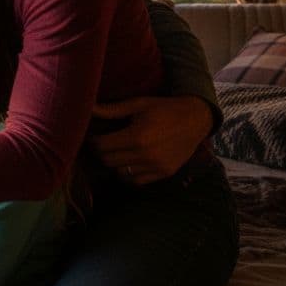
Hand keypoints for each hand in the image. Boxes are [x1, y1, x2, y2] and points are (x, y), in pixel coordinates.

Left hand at [89, 95, 211, 184]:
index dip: (94, 141)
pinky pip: (136, 181)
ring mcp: (156, 167)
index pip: (101, 146)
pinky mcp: (164, 173)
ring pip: (120, 173)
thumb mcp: (138, 104)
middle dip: (102, 152)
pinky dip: (129, 173)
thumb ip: (112, 110)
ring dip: (115, 163)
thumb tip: (88, 108)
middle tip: (104, 143)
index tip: (95, 135)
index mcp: (137, 137)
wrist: (197, 119)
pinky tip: (131, 160)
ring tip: (118, 151)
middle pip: (108, 161)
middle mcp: (146, 155)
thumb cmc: (164, 109)